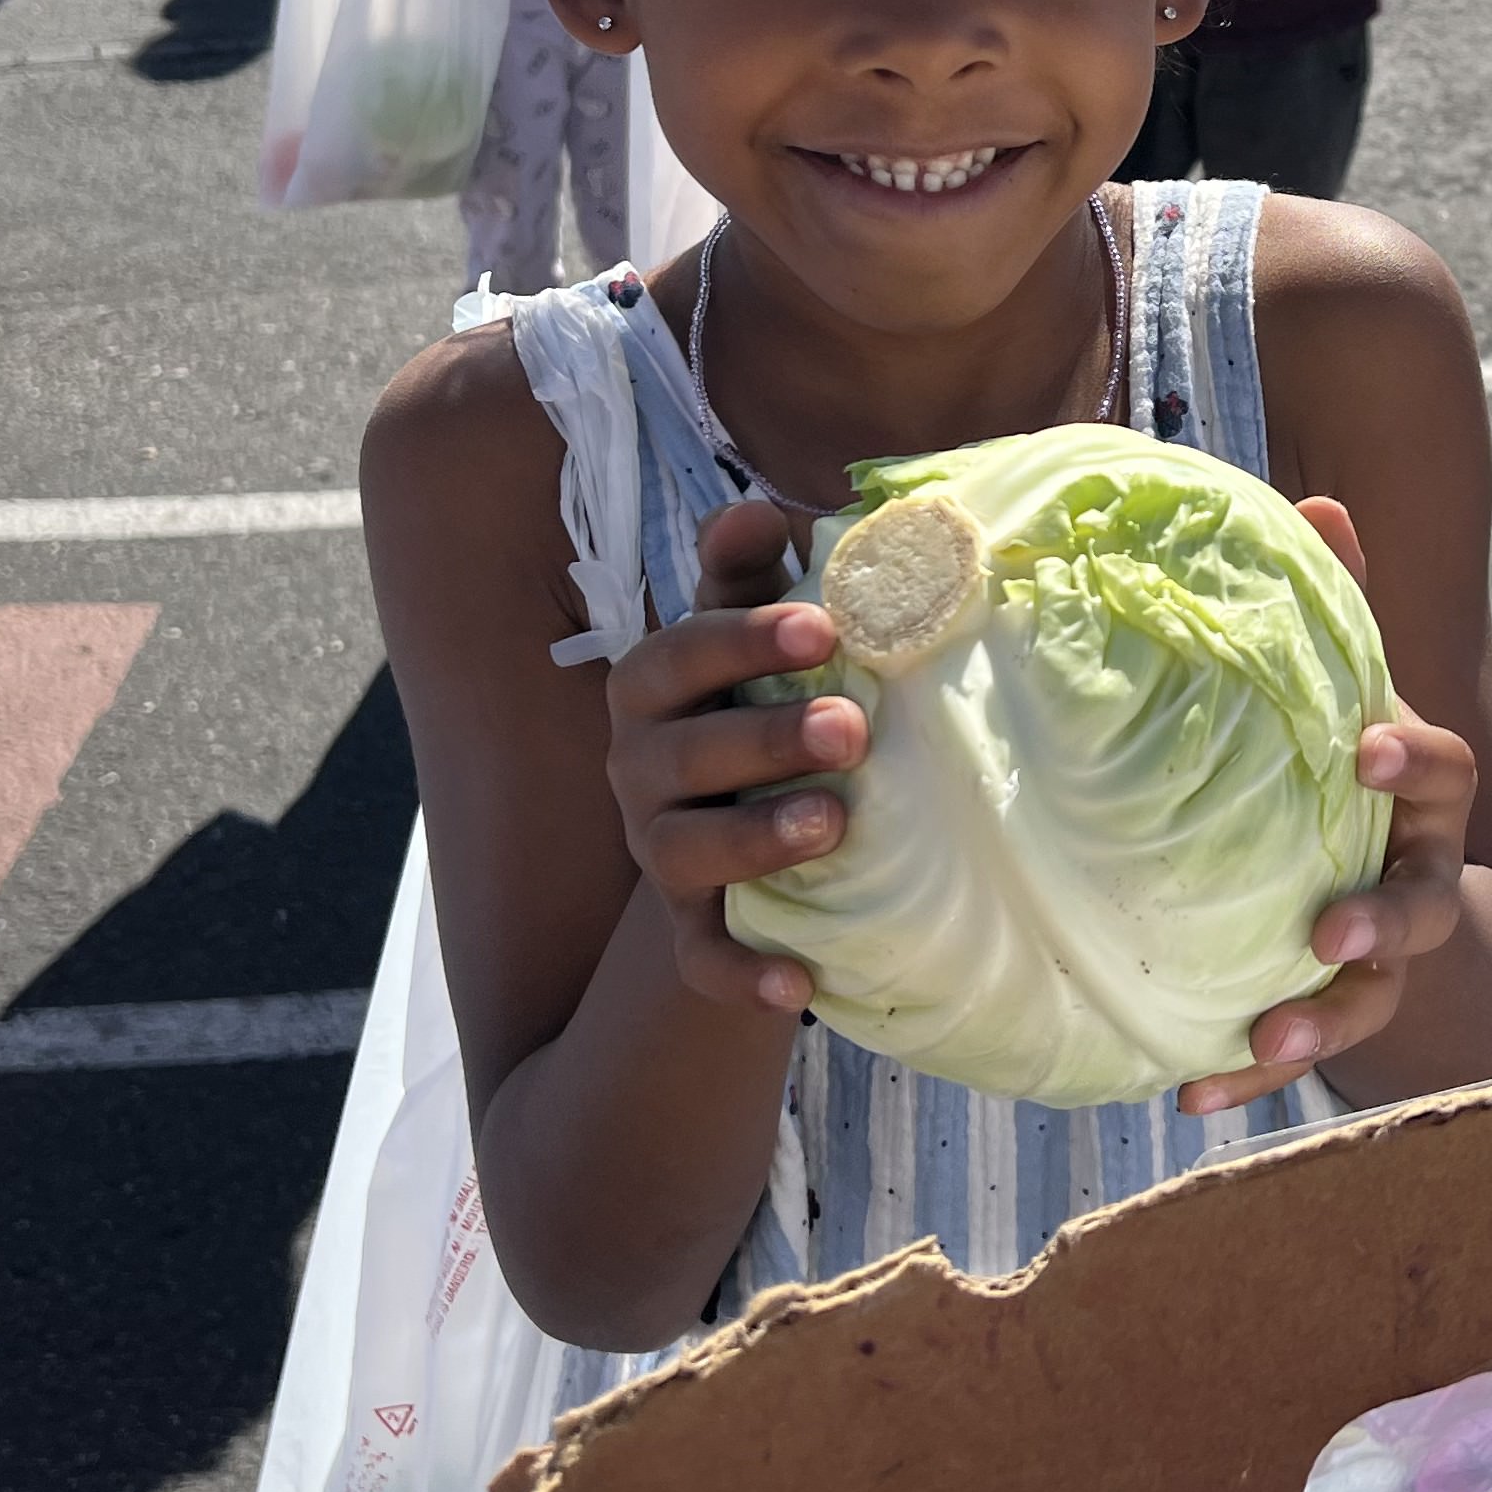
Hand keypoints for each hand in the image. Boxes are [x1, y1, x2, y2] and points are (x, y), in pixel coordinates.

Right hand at [600, 499, 859, 1019]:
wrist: (743, 822)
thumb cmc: (756, 696)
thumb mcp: (754, 633)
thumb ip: (749, 575)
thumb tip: (756, 505)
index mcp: (654, 688)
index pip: (677, 657)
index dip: (742, 641)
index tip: (824, 627)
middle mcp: (640, 769)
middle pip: (681, 756)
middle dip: (764, 739)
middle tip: (852, 728)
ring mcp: (661, 851)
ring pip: (684, 852)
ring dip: (754, 839)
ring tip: (833, 823)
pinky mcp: (692, 925)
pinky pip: (702, 958)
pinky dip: (741, 975)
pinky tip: (797, 985)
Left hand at [1181, 495, 1480, 1115]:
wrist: (1433, 926)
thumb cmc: (1366, 779)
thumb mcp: (1358, 696)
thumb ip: (1338, 608)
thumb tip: (1314, 494)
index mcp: (1423, 799)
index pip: (1442, 770)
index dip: (1412, 758)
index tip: (1367, 748)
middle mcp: (1420, 882)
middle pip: (1422, 909)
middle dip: (1381, 924)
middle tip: (1330, 933)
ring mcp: (1389, 964)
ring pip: (1372, 1001)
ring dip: (1319, 1025)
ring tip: (1264, 1042)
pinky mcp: (1341, 1020)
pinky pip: (1299, 1057)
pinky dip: (1246, 1080)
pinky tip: (1187, 1097)